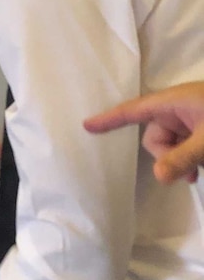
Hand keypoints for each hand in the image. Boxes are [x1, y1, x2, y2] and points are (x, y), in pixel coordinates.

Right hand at [84, 83, 203, 183]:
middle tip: (188, 173)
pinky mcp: (198, 128)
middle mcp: (175, 109)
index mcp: (171, 101)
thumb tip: (158, 177)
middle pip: (154, 136)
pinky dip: (187, 158)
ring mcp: (188, 119)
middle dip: (165, 156)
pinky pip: (181, 145)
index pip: (131, 111)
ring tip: (199, 170)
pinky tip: (200, 167)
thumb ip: (182, 157)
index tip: (86, 126)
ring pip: (168, 144)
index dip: (109, 119)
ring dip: (180, 160)